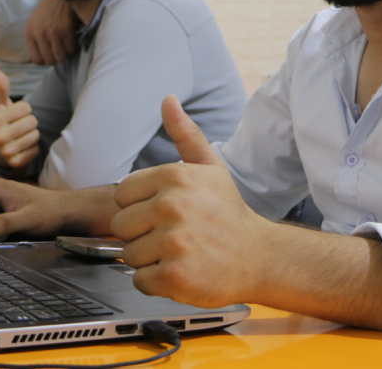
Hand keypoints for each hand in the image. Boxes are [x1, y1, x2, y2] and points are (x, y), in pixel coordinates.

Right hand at [0, 68, 39, 168]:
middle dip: (29, 121)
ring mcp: (6, 152)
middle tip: (20, 125)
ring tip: (21, 135)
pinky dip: (32, 148)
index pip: (26, 107)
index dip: (24, 109)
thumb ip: (2, 86)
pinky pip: (36, 150)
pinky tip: (22, 147)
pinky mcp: (16, 163)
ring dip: (32, 134)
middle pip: (33, 121)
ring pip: (36, 135)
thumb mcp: (1, 103)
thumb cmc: (4, 119)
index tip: (16, 114)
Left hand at [25, 0, 76, 65]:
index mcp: (29, 34)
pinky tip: (71, 39)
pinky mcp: (65, 30)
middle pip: (49, 61)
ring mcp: (52, 33)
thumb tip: (29, 61)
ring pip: (61, 57)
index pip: (36, 60)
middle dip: (57, 58)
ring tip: (66, 46)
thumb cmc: (48, 11)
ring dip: (65, 54)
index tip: (51, 55)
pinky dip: (73, 47)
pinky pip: (70, 49)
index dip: (46, 60)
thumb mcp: (34, 25)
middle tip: (60, 51)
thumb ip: (33, 44)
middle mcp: (39, 34)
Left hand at [110, 95, 268, 308]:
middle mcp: (172, 207)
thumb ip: (184, 133)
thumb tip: (167, 99)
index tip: (165, 213)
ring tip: (180, 252)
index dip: (140, 206)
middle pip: (121, 225)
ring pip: (129, 254)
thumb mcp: (210, 167)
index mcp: (174, 177)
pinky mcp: (175, 276)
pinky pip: (140, 280)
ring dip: (150, 259)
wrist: (260, 256)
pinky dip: (157, 282)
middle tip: (174, 235)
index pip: (121, 194)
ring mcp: (173, 243)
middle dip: (142, 234)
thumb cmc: (229, 213)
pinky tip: (181, 271)